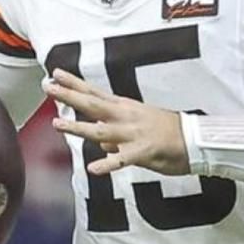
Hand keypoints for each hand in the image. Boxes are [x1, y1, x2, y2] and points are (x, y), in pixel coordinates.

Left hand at [45, 69, 189, 175]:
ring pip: (102, 130)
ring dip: (80, 127)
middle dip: (69, 96)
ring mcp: (134, 134)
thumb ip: (116, 133)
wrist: (197, 140)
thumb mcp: (139, 127)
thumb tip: (99, 142)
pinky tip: (94, 168)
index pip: (95, 93)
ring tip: (58, 124)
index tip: (55, 74)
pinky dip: (108, 164)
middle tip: (47, 87)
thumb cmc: (168, 133)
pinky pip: (123, 160)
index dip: (75, 84)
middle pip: (93, 104)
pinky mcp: (144, 152)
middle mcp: (127, 117)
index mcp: (126, 108)